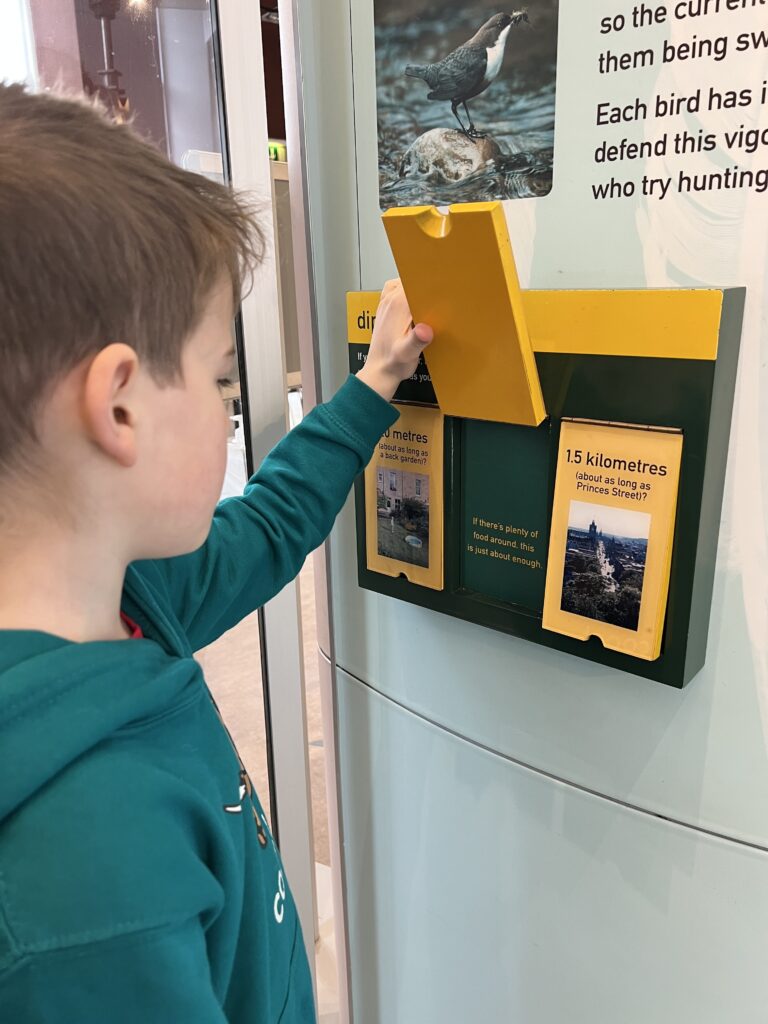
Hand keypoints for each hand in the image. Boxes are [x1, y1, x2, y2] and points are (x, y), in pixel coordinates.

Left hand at [356, 279, 432, 401]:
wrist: (379, 372)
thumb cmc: (393, 363)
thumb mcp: (408, 353)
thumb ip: (416, 341)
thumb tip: (424, 330)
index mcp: (397, 305)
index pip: (415, 280)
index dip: (430, 280)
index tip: (443, 282)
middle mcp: (389, 301)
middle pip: (409, 279)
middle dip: (424, 282)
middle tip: (439, 290)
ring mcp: (385, 305)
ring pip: (401, 283)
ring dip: (414, 286)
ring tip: (427, 295)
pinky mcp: (385, 312)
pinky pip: (394, 293)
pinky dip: (404, 293)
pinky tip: (414, 304)